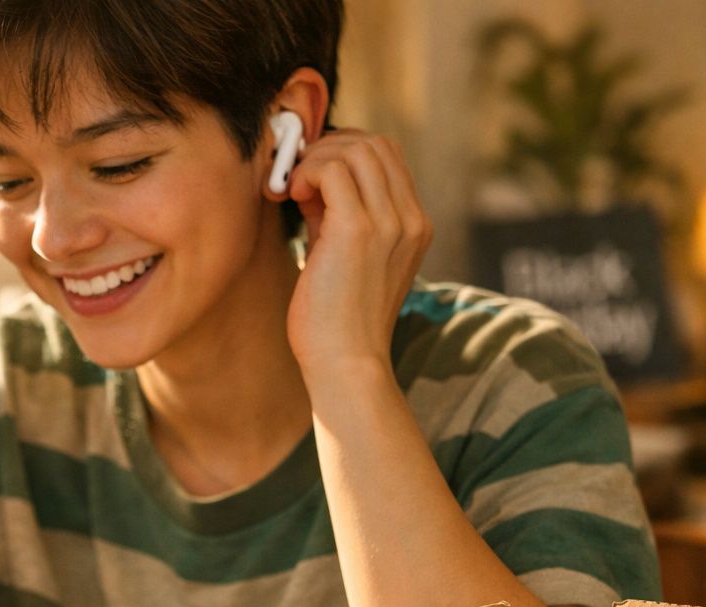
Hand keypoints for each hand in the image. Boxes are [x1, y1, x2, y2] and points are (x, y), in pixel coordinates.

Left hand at [284, 131, 431, 381]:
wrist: (346, 364)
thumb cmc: (338, 320)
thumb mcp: (345, 256)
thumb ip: (336, 214)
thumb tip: (311, 178)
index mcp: (415, 226)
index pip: (388, 156)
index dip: (345, 151)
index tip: (312, 174)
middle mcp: (410, 219)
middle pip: (375, 144)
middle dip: (329, 148)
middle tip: (296, 175)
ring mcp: (389, 223)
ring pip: (356, 149)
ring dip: (315, 159)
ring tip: (292, 189)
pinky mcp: (358, 230)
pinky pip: (333, 169)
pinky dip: (306, 172)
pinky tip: (290, 195)